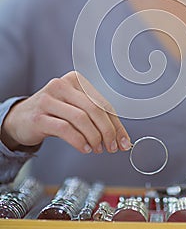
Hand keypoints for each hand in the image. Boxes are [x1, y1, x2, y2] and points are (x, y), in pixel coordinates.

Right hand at [1, 71, 130, 153]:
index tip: (123, 141)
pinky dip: (79, 141)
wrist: (20, 118)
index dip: (116, 124)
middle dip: (107, 131)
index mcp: (75, 80)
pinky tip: (85, 148)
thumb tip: (121, 138)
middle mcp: (62, 85)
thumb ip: (96, 119)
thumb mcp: (75, 109)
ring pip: (81, 119)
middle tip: (112, 147)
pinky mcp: (39, 117)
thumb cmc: (53, 113)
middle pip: (94, 109)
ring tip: (97, 149)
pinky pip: (65, 129)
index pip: (103, 102)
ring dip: (94, 137)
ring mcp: (48, 100)